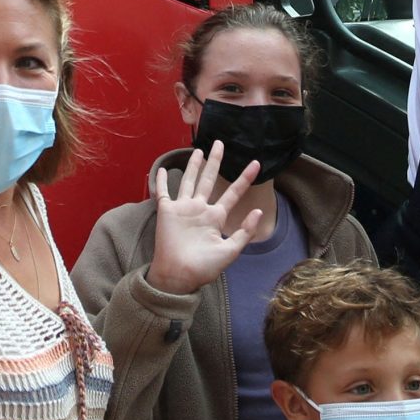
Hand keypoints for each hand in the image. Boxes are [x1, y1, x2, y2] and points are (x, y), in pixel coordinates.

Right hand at [144, 142, 265, 296]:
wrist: (179, 276)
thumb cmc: (204, 267)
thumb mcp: (230, 251)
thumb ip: (244, 231)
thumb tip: (257, 210)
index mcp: (216, 217)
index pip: (233, 193)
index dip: (244, 178)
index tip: (256, 163)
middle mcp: (200, 209)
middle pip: (208, 179)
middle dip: (215, 162)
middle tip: (220, 143)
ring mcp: (183, 209)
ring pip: (189, 181)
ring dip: (193, 166)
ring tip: (199, 151)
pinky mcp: (167, 211)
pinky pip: (163, 192)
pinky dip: (162, 180)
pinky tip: (163, 168)